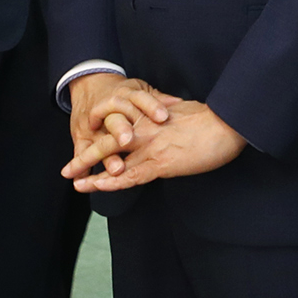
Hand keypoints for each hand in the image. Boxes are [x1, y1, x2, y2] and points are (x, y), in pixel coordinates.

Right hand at [64, 73, 176, 173]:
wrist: (90, 83)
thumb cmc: (121, 93)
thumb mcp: (137, 90)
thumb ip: (156, 99)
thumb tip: (178, 104)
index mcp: (126, 96)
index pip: (140, 99)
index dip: (151, 106)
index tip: (163, 116)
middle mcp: (110, 110)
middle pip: (116, 119)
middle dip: (121, 129)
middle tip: (129, 140)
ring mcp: (95, 126)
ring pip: (99, 140)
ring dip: (107, 156)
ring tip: (116, 169)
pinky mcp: (82, 138)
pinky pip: (81, 153)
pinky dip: (81, 166)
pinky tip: (81, 177)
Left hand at [66, 98, 246, 190]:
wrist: (228, 123)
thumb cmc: (212, 118)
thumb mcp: (183, 110)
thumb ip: (168, 112)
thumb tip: (163, 113)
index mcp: (151, 116)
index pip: (118, 125)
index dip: (100, 134)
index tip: (88, 139)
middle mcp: (146, 130)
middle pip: (107, 141)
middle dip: (86, 155)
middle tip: (68, 168)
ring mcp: (152, 146)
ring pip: (113, 159)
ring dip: (91, 172)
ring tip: (74, 180)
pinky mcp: (162, 163)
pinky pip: (131, 175)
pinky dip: (112, 182)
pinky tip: (98, 187)